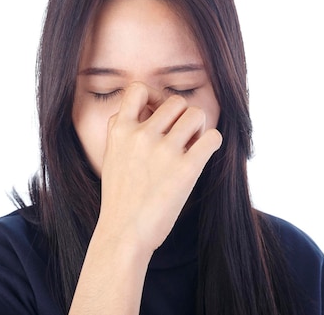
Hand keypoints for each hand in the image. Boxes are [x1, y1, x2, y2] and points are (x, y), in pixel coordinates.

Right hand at [96, 81, 221, 254]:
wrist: (124, 234)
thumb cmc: (120, 197)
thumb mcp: (111, 155)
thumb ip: (123, 129)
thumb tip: (147, 105)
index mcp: (120, 130)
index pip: (138, 88)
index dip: (153, 97)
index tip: (158, 115)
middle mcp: (141, 135)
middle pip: (176, 101)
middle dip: (182, 116)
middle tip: (181, 136)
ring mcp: (164, 151)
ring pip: (197, 114)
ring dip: (198, 128)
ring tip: (192, 146)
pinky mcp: (186, 169)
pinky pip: (213, 137)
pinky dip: (212, 143)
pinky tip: (203, 155)